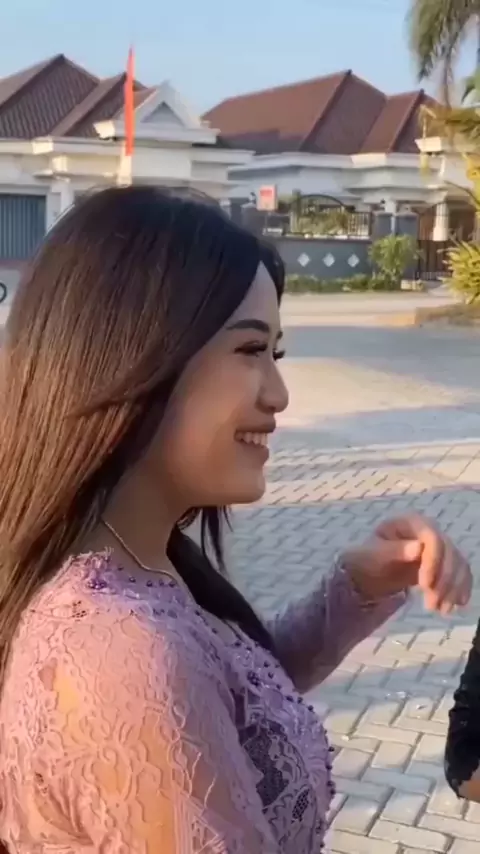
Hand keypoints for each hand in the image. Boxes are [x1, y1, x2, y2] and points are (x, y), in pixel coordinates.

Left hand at [341, 514, 471, 613]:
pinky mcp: (444, 562)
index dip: (433, 561)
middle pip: (449, 552)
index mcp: (410, 523)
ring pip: (457, 564)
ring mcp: (439, 546)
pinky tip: (457, 604)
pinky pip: (460, 572)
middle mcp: (429, 530)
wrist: (370, 571)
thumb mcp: (375, 554)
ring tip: (441, 610)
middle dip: (444, 580)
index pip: (432, 537)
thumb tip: (419, 547)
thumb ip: (395, 550)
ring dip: (453, 588)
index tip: (424, 585)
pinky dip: (460, 588)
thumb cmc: (369, 558)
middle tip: (432, 605)